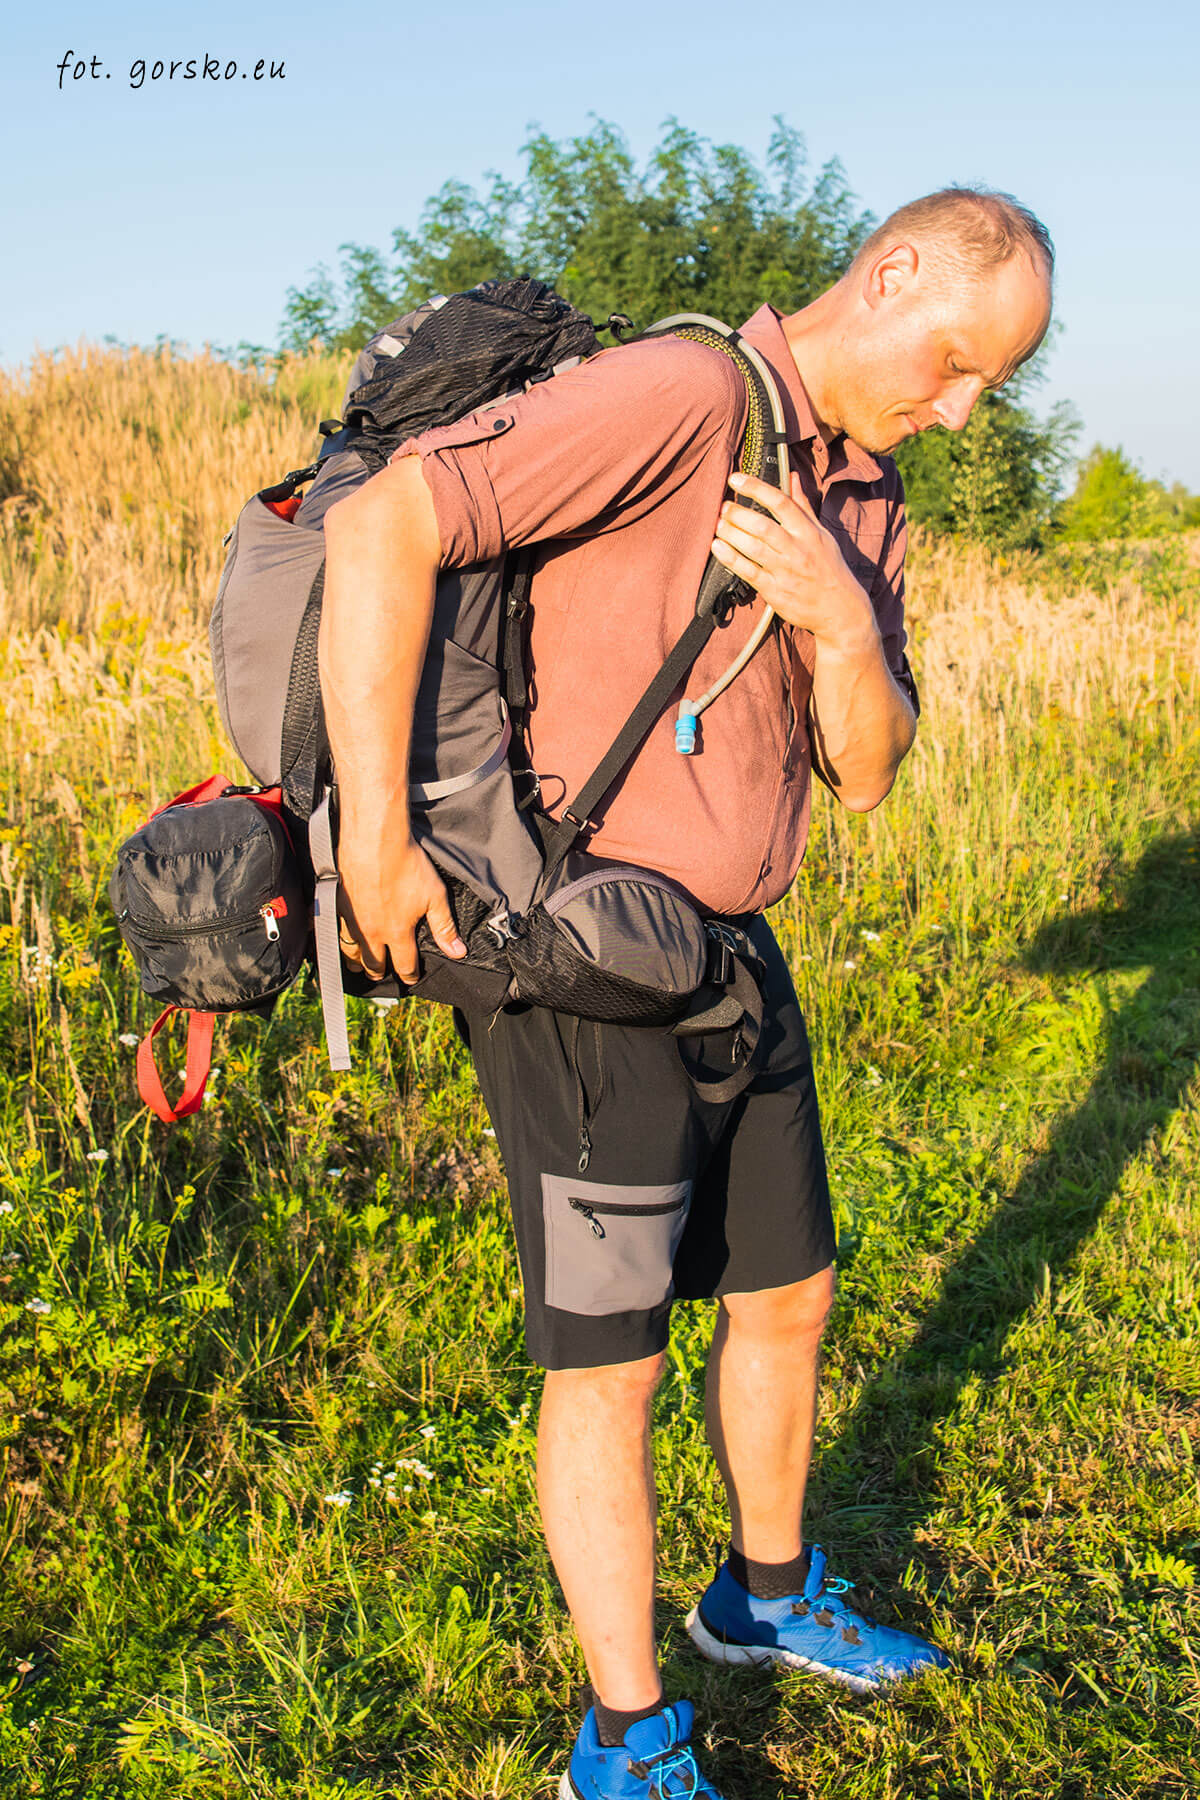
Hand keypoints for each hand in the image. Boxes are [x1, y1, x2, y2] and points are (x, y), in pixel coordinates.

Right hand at [336, 831, 465, 984]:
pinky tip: (336, 937)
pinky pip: (333, 930)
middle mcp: (371, 932)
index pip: (405, 965)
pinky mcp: (336, 902)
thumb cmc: (406, 863)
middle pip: (373, 964)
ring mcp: (351, 918)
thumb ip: (444, 927)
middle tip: (381, 975)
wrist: (374, 838)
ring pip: (350, 951)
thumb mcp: (435, 896)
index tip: (412, 979)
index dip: (411, 975)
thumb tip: (457, 952)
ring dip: (356, 961)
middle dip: (379, 972)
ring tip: (358, 965)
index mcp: (397, 933)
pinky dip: (336, 939)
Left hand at [711, 471, 878, 651]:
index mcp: (809, 532)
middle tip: (723, 506)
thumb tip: (792, 478)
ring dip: (731, 533)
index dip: (756, 488)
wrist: (840, 610)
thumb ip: (803, 506)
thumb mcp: (822, 535)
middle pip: (762, 526)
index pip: (781, 502)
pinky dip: (731, 559)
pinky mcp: (775, 591)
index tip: (736, 478)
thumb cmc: (830, 569)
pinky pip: (748, 572)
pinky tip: (718, 547)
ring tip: (717, 524)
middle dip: (737, 513)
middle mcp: (797, 550)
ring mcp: (785, 571)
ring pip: (753, 547)